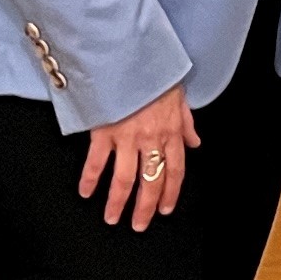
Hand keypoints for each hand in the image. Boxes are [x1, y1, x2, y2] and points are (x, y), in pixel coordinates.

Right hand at [78, 80, 197, 229]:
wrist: (127, 54)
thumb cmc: (152, 71)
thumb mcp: (178, 94)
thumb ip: (186, 122)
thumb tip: (195, 141)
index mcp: (170, 131)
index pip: (175, 170)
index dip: (170, 192)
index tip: (165, 209)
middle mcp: (150, 139)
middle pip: (151, 182)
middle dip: (145, 208)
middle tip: (139, 225)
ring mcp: (126, 137)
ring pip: (124, 179)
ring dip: (118, 202)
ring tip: (113, 218)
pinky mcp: (103, 131)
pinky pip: (96, 161)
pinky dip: (90, 179)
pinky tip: (85, 192)